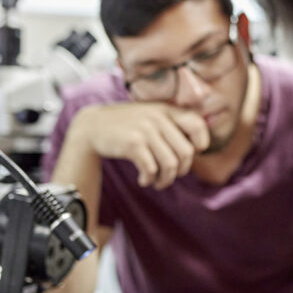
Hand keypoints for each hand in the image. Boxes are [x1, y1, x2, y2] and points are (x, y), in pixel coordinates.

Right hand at [72, 103, 208, 188]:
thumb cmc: (127, 125)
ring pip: (170, 164)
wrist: (92, 125)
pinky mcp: (132, 143)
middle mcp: (158, 118)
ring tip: (158, 182)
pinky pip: (152, 169)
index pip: (197, 123)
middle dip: (182, 170)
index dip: (200, 142)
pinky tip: (144, 180)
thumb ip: (172, 125)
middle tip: (171, 175)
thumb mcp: (151, 116)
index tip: (191, 153)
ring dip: (166, 180)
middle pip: (186, 152)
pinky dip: (150, 180)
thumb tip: (197, 149)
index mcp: (167, 110)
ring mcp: (145, 130)